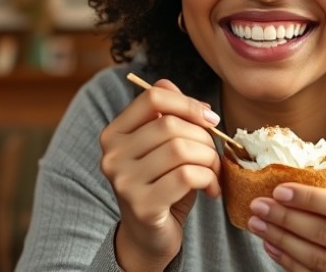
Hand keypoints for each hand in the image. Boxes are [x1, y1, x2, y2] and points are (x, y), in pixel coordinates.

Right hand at [99, 78, 222, 269]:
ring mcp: (123, 181)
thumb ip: (168, 116)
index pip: (153, 98)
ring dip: (209, 160)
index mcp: (114, 133)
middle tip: (214, 154)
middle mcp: (112, 155)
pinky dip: (209, 179)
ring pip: (181, 150)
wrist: (150, 235)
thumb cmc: (162, 184)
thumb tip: (177, 90)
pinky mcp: (142, 205)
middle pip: (171, 126)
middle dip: (204, 138)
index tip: (211, 119)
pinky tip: (211, 189)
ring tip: (213, 172)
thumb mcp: (164, 147)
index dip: (189, 103)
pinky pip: (187, 176)